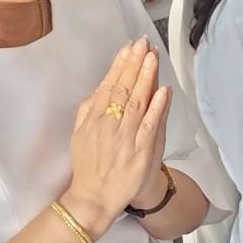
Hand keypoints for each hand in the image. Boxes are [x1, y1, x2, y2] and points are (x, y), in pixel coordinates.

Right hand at [63, 39, 170, 233]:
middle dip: (135, 64)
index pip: (108, 85)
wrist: (95, 197)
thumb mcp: (79, 134)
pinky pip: (150, 126)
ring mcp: (125, 138)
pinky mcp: (141, 152)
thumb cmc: (89, 165)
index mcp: (93, 119)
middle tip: (144, 44)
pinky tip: (163, 89)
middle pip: (123, 89)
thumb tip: (99, 87)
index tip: (130, 47)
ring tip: (153, 57)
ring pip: (137, 103)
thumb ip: (87, 109)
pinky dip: (157, 107)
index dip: (120, 64)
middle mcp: (108, 126)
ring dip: (146, 78)